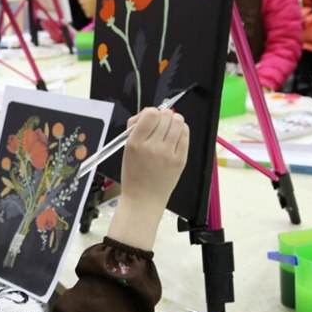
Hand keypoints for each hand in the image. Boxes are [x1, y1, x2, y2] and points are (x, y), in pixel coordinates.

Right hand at [107, 108, 188, 250]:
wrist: (143, 199)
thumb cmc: (133, 174)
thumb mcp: (126, 149)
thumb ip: (135, 128)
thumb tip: (150, 113)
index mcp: (135, 143)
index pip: (150, 113)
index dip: (152, 112)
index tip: (151, 119)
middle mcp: (152, 146)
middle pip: (166, 116)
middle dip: (164, 116)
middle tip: (162, 124)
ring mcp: (167, 154)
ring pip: (178, 122)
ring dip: (175, 121)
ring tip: (170, 129)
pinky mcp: (180, 160)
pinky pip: (185, 136)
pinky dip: (182, 131)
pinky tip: (176, 136)